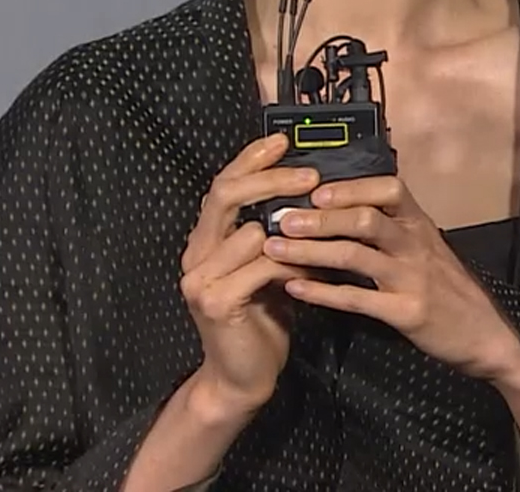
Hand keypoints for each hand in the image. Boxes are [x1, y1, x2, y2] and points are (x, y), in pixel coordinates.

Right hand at [177, 134, 320, 416]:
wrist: (243, 379)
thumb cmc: (262, 320)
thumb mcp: (267, 268)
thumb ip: (273, 234)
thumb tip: (309, 191)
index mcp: (205, 240)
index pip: (222, 184)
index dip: (250, 159)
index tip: (283, 141)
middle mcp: (194, 253)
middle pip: (226, 195)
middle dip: (270, 179)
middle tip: (310, 174)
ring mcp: (199, 278)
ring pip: (249, 232)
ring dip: (293, 231)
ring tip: (324, 230)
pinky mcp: (215, 302)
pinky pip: (261, 268)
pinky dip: (291, 265)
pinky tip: (313, 267)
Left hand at [261, 175, 519, 384]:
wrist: (486, 335)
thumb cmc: (448, 287)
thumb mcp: (427, 246)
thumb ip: (393, 225)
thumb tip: (345, 204)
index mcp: (419, 224)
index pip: (388, 188)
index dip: (350, 186)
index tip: (313, 187)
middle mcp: (416, 244)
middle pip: (365, 219)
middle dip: (319, 217)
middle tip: (280, 217)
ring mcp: (411, 279)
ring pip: (355, 256)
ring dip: (310, 250)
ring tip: (274, 248)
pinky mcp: (406, 313)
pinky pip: (357, 299)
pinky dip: (322, 292)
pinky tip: (295, 288)